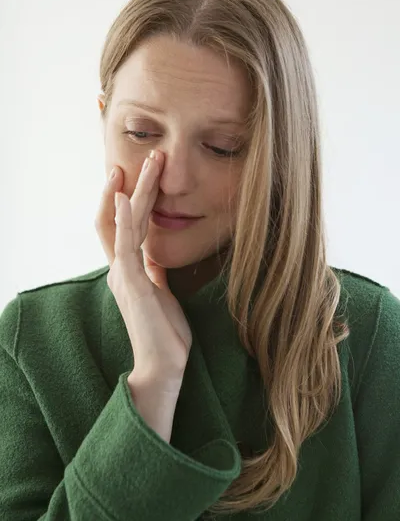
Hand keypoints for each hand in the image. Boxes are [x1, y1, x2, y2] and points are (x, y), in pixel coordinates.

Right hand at [95, 150, 192, 388]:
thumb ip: (154, 272)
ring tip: (142, 163)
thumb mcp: (161, 292)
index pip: (126, 225)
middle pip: (121, 216)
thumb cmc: (164, 332)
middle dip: (135, 185)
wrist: (163, 364)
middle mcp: (120, 267)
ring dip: (132, 190)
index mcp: (129, 269)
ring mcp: (123, 273)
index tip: (145, 173)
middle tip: (150, 156)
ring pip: (122, 222)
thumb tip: (156, 257)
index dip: (133, 197)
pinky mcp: (130, 282)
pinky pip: (123, 244)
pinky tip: (123, 196)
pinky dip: (122, 218)